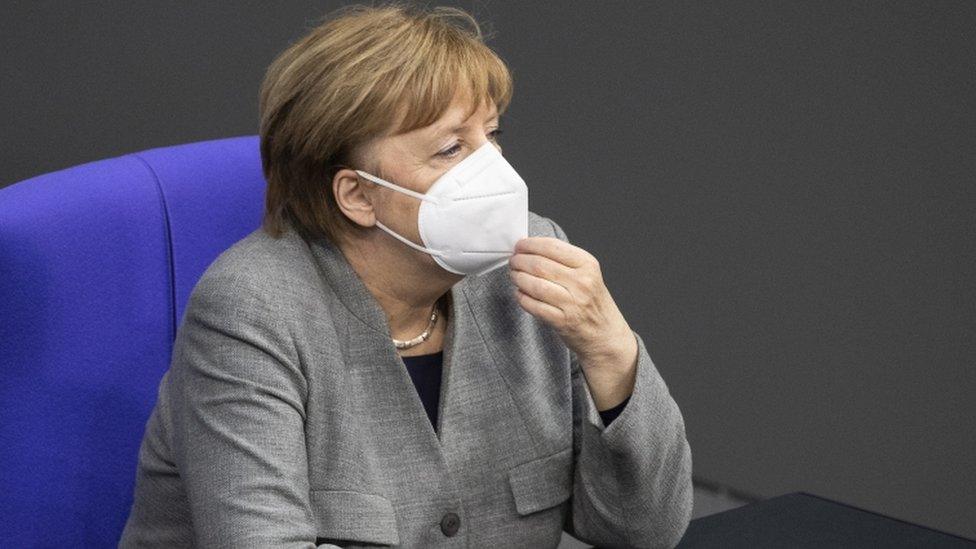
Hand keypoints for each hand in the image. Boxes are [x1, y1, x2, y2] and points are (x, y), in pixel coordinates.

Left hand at [508, 236, 636, 374]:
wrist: (606, 334)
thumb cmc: (592, 302)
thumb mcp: (588, 274)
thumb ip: (563, 260)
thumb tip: (531, 248)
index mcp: (588, 265)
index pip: (552, 247)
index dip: (530, 244)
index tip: (520, 245)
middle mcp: (582, 282)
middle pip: (540, 264)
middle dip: (520, 261)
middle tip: (513, 261)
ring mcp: (573, 303)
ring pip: (534, 284)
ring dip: (518, 278)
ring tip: (514, 276)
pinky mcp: (562, 322)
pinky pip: (533, 306)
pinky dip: (522, 298)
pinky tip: (520, 293)